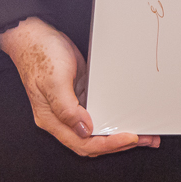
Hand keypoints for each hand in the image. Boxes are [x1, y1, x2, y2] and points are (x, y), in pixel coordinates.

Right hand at [0, 16, 158, 155]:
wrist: (34, 37)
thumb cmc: (41, 57)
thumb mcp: (54, 81)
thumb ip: (66, 109)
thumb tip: (84, 130)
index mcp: (53, 120)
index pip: (83, 143)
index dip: (108, 144)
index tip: (130, 138)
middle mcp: (62, 118)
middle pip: (93, 141)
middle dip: (119, 143)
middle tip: (146, 139)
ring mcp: (72, 107)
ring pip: (98, 129)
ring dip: (120, 133)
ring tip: (145, 133)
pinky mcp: (81, 95)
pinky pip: (99, 112)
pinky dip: (114, 117)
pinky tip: (128, 115)